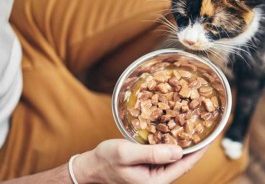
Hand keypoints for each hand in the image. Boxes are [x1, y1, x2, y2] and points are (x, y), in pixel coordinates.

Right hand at [74, 139, 207, 183]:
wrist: (94, 166)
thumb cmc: (107, 159)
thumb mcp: (126, 153)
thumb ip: (151, 153)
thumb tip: (178, 151)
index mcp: (155, 180)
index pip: (184, 165)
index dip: (199, 151)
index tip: (210, 138)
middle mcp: (157, 178)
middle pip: (183, 162)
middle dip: (195, 147)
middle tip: (204, 129)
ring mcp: (154, 173)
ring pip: (175, 158)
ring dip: (185, 144)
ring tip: (193, 129)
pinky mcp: (149, 166)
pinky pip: (166, 155)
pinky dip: (173, 144)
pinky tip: (174, 133)